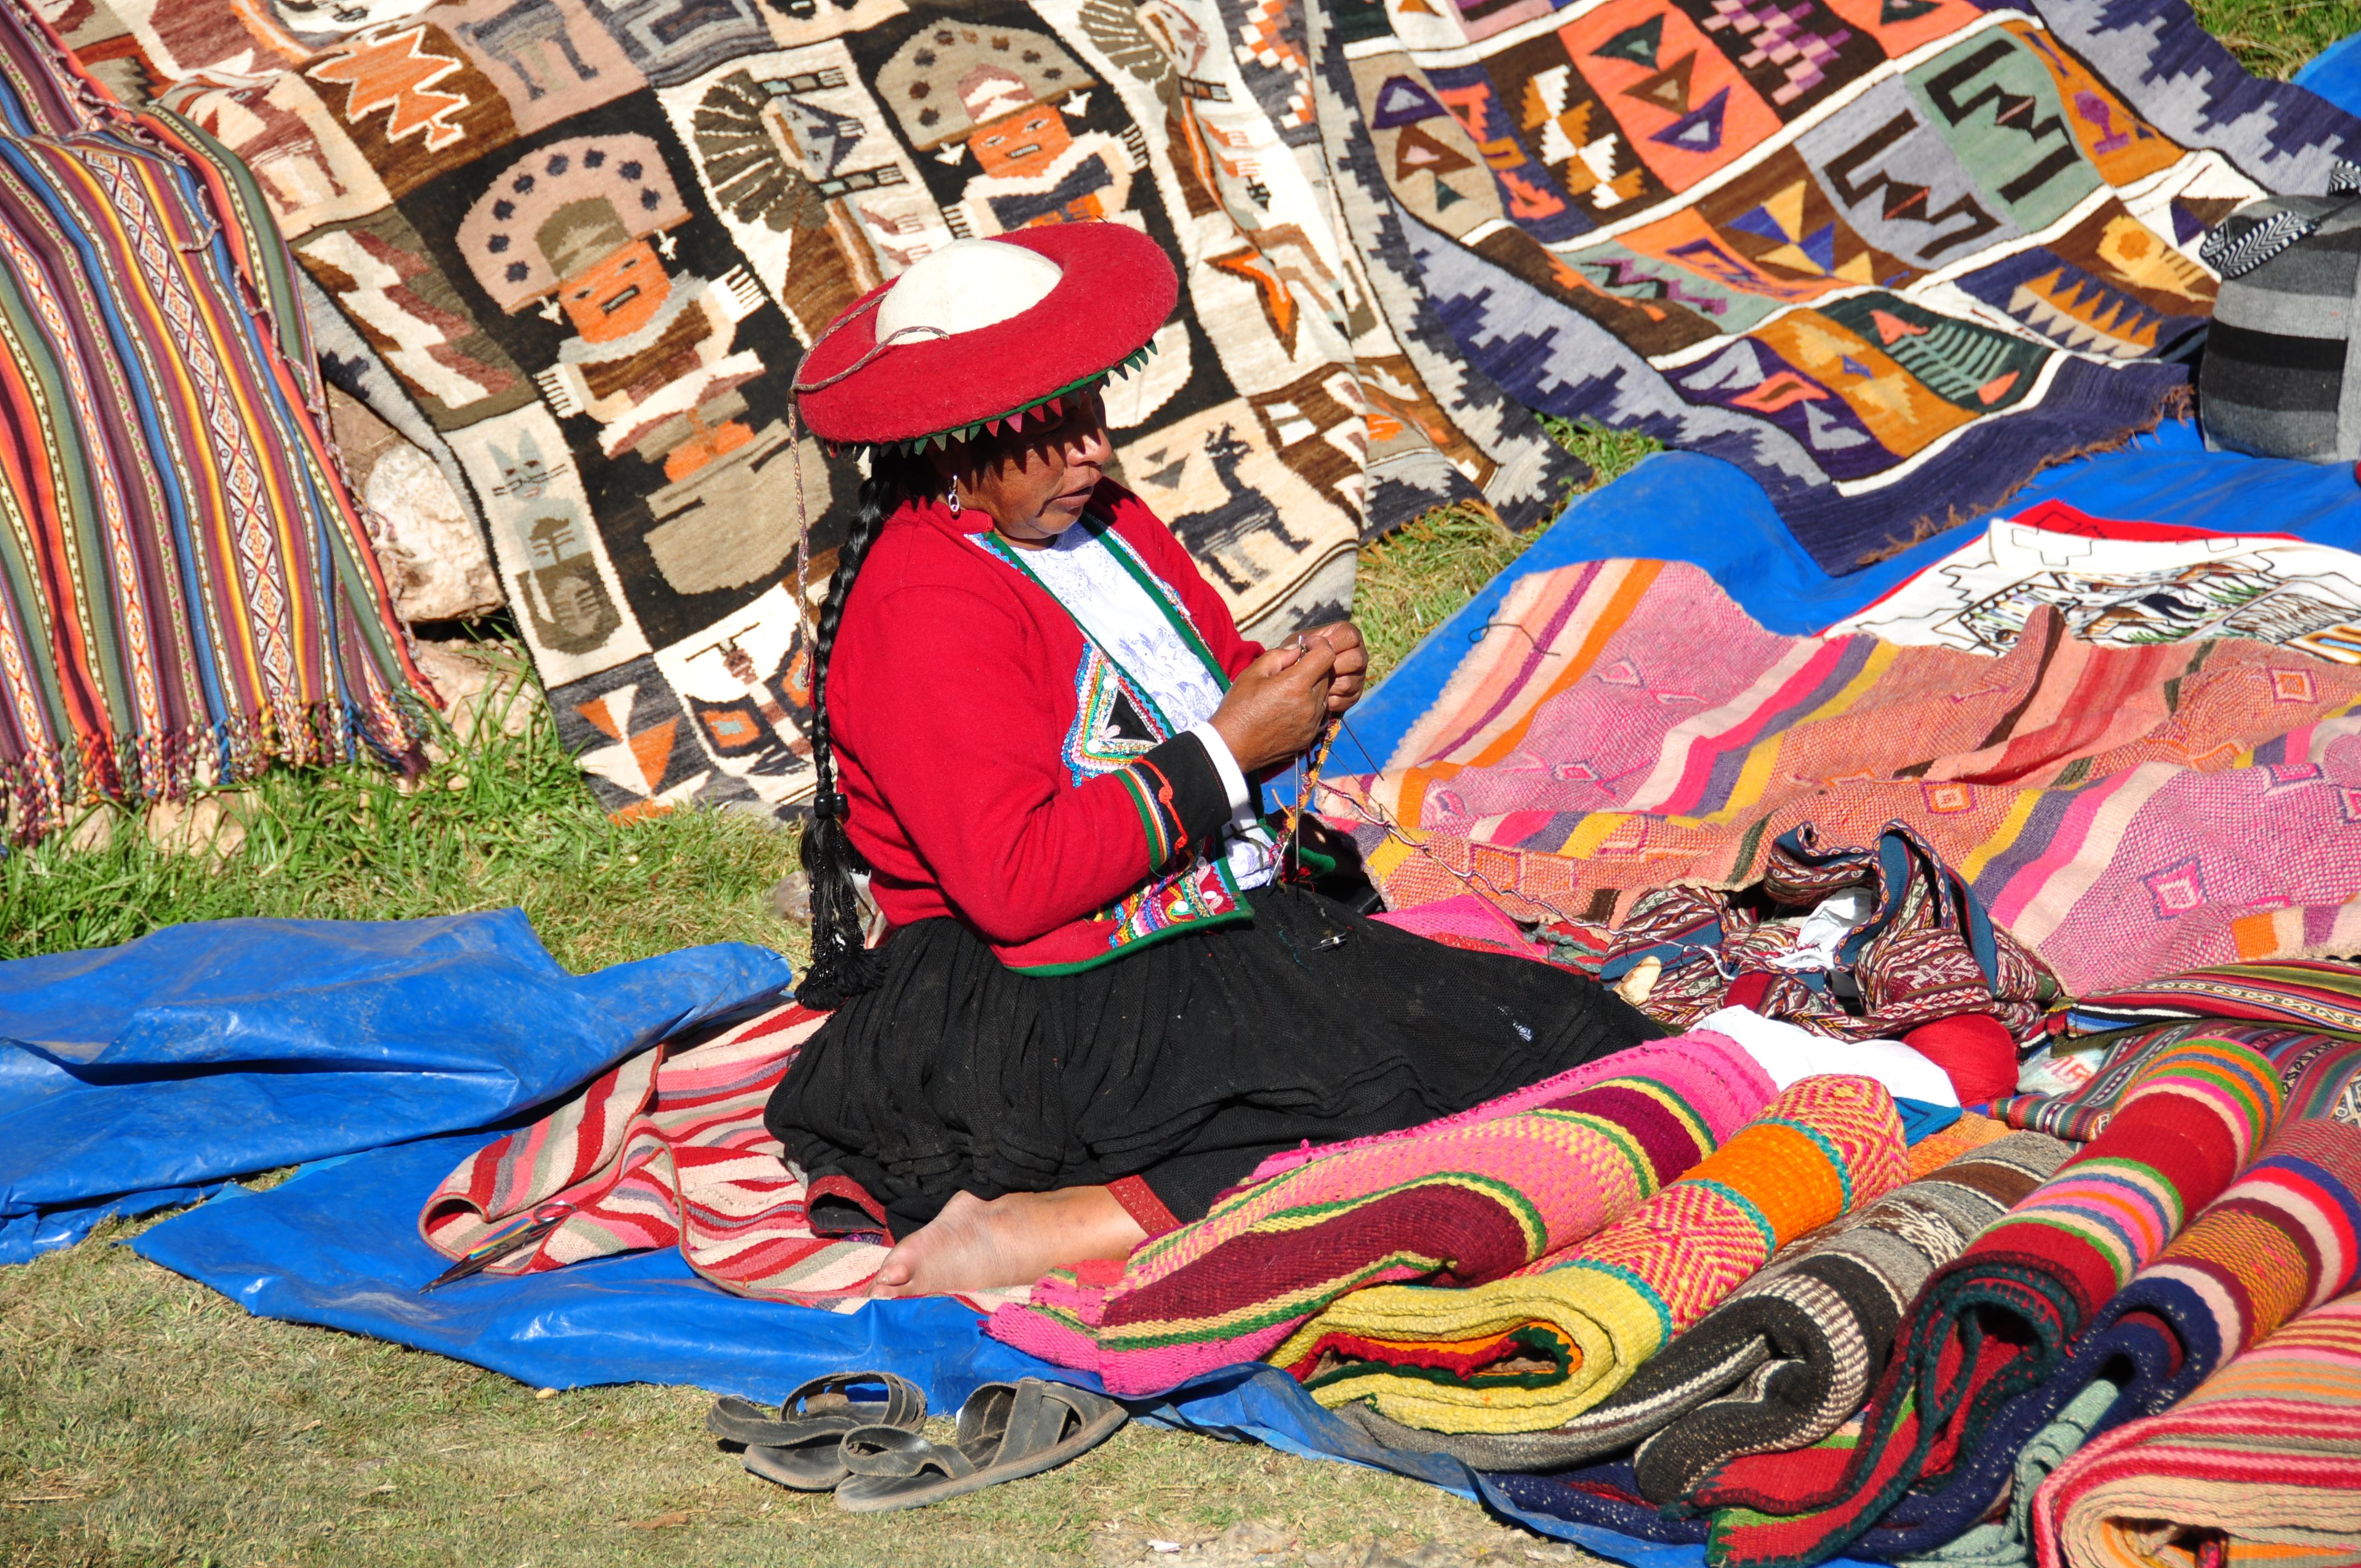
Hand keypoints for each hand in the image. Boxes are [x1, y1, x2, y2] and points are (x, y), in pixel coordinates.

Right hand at [1210, 638, 1334, 773]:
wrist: (1232, 747)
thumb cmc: (1238, 707)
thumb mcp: (1252, 673)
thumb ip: (1278, 656)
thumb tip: (1297, 650)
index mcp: (1296, 684)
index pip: (1326, 655)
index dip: (1319, 644)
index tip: (1307, 646)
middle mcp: (1310, 704)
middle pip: (1327, 674)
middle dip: (1314, 665)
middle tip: (1291, 669)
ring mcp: (1312, 722)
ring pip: (1325, 693)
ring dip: (1313, 686)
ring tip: (1289, 690)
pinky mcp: (1310, 735)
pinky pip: (1319, 712)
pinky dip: (1310, 704)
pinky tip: (1290, 706)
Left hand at [1304, 621, 1366, 714]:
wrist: (1297, 677)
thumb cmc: (1297, 655)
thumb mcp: (1294, 644)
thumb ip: (1295, 644)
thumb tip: (1297, 651)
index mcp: (1347, 635)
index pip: (1351, 637)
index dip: (1332, 644)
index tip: (1311, 648)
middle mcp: (1359, 654)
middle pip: (1356, 660)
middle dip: (1331, 667)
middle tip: (1313, 670)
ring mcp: (1359, 676)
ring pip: (1349, 683)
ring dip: (1327, 685)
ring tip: (1313, 683)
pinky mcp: (1355, 695)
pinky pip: (1345, 700)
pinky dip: (1327, 700)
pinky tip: (1317, 695)